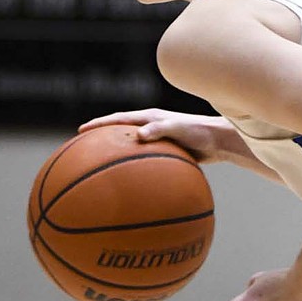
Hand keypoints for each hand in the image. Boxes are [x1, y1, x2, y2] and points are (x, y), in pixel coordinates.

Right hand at [79, 108, 221, 163]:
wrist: (220, 140)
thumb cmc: (200, 132)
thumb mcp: (179, 128)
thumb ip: (159, 129)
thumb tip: (138, 136)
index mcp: (149, 117)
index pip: (118, 119)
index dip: (99, 125)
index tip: (81, 131)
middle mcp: (150, 126)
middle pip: (120, 131)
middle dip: (101, 138)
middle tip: (82, 146)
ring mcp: (157, 139)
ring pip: (131, 146)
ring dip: (116, 153)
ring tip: (99, 166)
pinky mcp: (165, 151)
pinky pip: (144, 159)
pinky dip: (134, 167)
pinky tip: (129, 183)